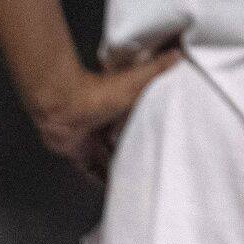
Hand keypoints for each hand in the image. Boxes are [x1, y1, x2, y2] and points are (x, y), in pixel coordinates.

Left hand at [33, 49, 181, 183]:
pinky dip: (100, 181)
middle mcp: (106, 125)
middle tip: (151, 169)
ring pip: (108, 160)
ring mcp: (91, 140)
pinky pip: (90, 172)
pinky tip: (113, 190)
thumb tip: (178, 53)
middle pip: (124, 144)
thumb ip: (157, 68)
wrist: (64, 106)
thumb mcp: (137, 80)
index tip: (162, 143)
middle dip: (135, 154)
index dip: (149, 132)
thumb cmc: (99, 93)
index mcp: (121, 110)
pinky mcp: (79, 153)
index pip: (138, 123)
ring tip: (137, 184)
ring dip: (119, 171)